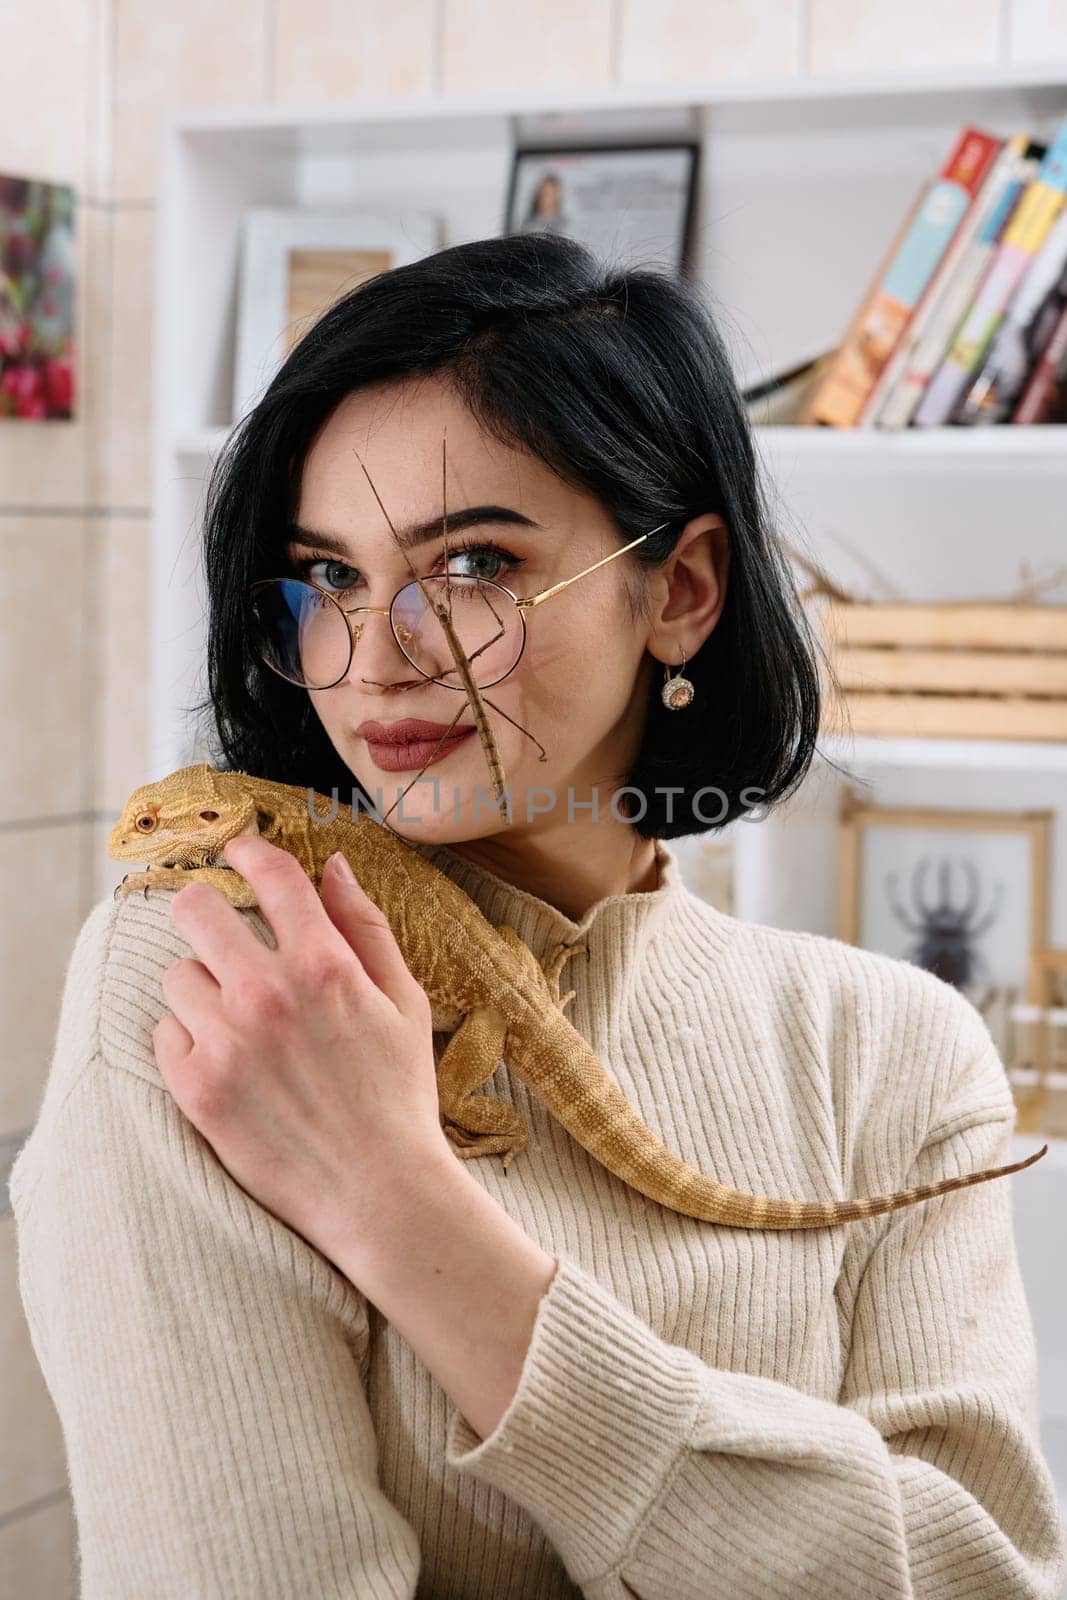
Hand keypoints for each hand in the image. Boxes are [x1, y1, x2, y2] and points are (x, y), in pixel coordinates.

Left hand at [153, 834, 451, 1262]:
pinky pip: (165, 1034)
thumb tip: (332, 866)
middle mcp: (269, 994)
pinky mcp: (197, 1088)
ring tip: (238, 1021)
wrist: (378, 1193)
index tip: (237, 851)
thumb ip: (365, 927)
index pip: (269, 876)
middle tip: (220, 933)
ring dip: (203, 988)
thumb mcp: (403, 1002)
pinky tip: (228, 1063)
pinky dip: (189, 1041)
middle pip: (194, 909)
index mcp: (324, 965)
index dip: (247, 851)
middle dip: (205, 911)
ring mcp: (227, 1041)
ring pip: (177, 975)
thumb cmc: (398, 1095)